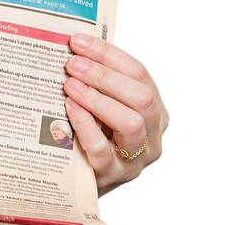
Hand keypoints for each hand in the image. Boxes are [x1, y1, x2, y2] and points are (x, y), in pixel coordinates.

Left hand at [63, 34, 168, 195]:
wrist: (79, 183)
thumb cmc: (92, 137)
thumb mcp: (103, 109)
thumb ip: (99, 83)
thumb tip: (74, 47)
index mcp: (154, 110)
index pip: (139, 74)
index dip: (109, 55)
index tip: (78, 41)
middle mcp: (152, 134)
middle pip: (140, 97)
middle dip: (104, 75)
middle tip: (71, 63)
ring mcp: (135, 159)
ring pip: (130, 123)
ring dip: (98, 99)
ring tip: (69, 85)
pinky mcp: (113, 176)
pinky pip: (102, 149)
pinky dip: (85, 125)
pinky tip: (69, 109)